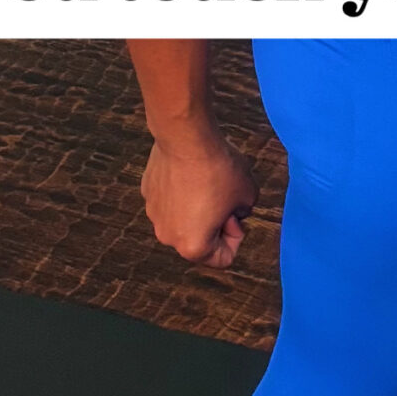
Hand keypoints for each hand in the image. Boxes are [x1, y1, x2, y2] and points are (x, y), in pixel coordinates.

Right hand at [140, 133, 258, 267]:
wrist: (186, 136)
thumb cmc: (218, 168)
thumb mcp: (248, 196)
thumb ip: (244, 213)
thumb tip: (232, 212)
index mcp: (193, 247)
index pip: (223, 259)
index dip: (236, 237)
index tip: (235, 214)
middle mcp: (168, 237)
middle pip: (200, 240)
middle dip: (215, 223)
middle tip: (224, 198)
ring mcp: (154, 214)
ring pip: (183, 219)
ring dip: (197, 208)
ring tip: (207, 181)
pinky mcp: (148, 192)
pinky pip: (171, 200)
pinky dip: (182, 192)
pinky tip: (191, 172)